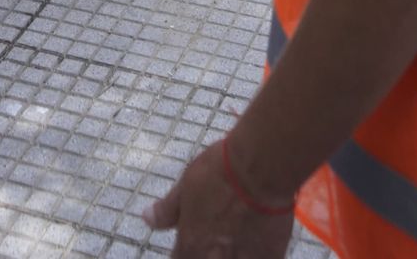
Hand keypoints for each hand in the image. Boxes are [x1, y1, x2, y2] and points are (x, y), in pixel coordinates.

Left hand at [144, 139, 293, 257]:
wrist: (260, 167)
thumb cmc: (220, 171)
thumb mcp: (185, 186)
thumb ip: (167, 210)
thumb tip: (147, 218)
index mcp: (190, 246)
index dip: (182, 255)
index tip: (187, 247)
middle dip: (205, 255)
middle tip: (213, 242)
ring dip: (228, 256)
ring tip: (232, 240)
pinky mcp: (269, 258)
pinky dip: (253, 256)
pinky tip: (254, 244)